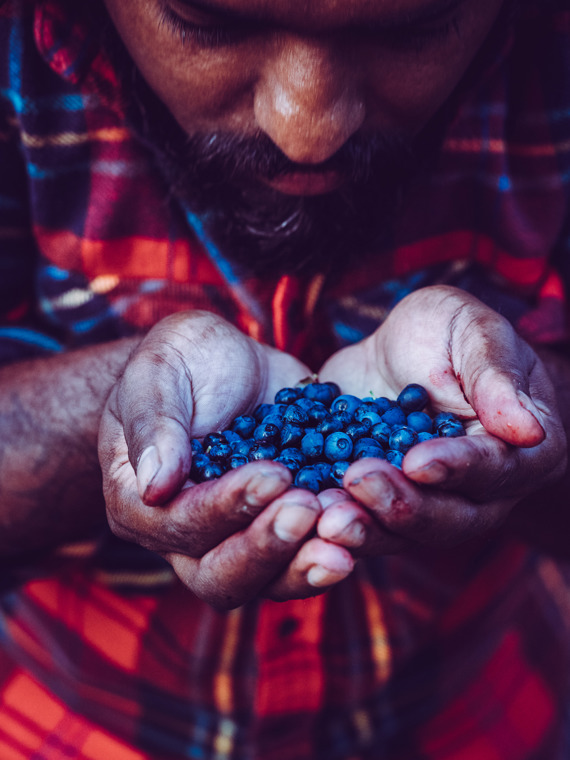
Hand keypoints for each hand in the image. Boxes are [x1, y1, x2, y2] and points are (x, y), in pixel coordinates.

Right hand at [99, 311, 353, 607]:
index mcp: (142, 505)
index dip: (225, 507)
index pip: (181, 525)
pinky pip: (309, 552)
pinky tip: (367, 522)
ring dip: (307, 563)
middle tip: (309, 509)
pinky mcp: (285, 525)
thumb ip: (153, 423)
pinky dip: (338, 543)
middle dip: (269, 547)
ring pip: (270, 579)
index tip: (272, 474)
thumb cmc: (180, 362)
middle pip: (222, 575)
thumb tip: (155, 485)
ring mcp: (240, 537)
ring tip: (346, 536)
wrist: (226, 363)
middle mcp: (188, 537)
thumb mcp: (157, 373)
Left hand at [315, 286, 566, 553]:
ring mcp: (430, 505)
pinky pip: (363, 525)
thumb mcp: (472, 332)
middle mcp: (482, 492)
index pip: (496, 467)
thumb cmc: (447, 333)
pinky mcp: (382, 506)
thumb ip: (495, 375)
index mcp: (521, 450)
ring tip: (327, 516)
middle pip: (449, 516)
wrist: (397, 353)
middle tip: (358, 481)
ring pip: (403, 533)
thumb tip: (528, 429)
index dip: (458, 467)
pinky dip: (335, 523)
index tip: (419, 460)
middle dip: (402, 504)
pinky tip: (305, 514)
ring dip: (365, 528)